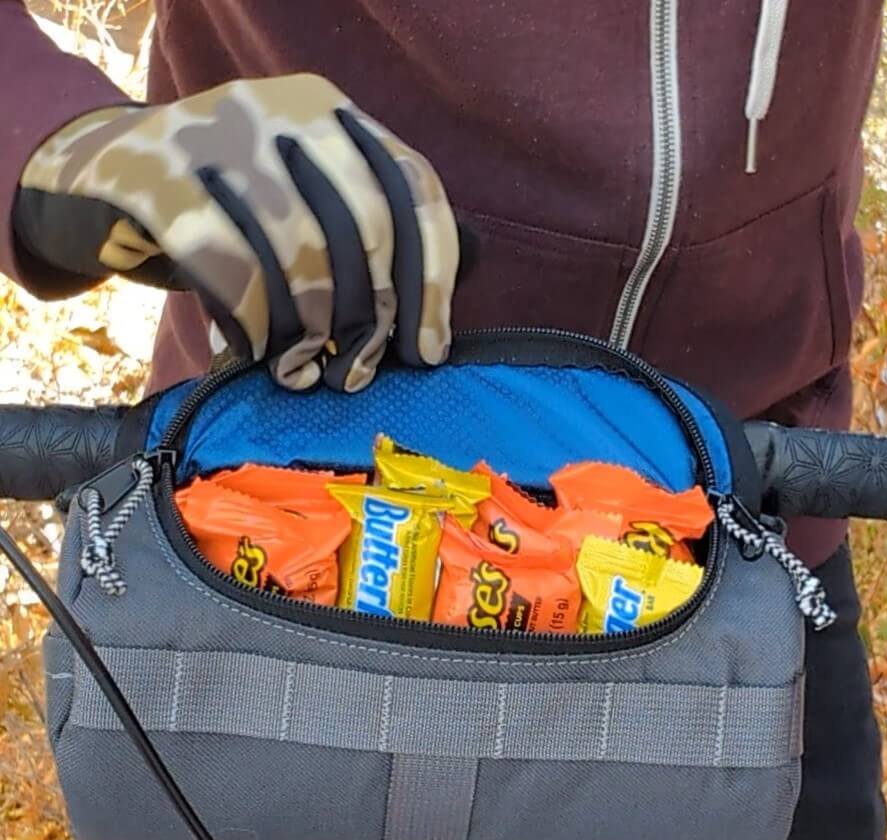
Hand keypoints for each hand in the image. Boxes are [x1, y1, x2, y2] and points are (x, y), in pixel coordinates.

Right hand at [14, 74, 459, 390]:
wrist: (111, 177)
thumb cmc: (235, 210)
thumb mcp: (308, 199)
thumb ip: (378, 223)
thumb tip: (469, 269)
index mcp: (334, 114)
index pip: (413, 189)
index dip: (433, 279)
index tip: (428, 351)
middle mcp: (284, 110)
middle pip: (364, 226)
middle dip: (372, 316)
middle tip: (360, 374)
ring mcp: (217, 135)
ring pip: (299, 251)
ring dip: (311, 330)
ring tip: (306, 370)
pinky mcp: (158, 176)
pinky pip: (231, 268)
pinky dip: (251, 325)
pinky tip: (253, 353)